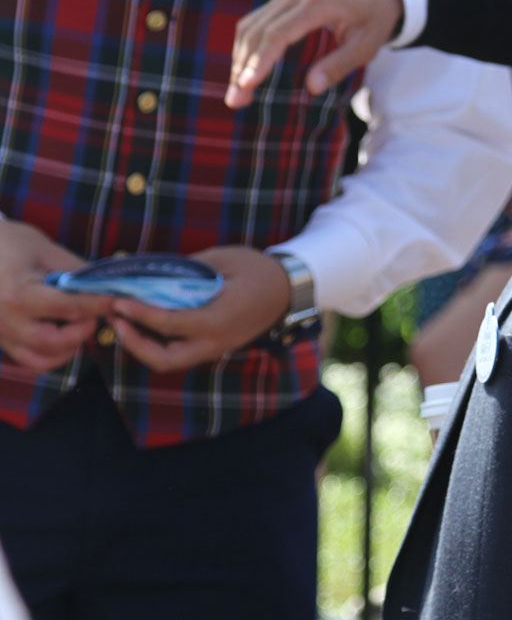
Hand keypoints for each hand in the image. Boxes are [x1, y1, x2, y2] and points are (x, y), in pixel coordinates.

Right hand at [0, 221, 114, 371]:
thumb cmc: (6, 242)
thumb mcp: (43, 249)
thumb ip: (74, 270)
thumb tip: (103, 285)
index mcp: (19, 295)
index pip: (69, 308)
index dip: (99, 305)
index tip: (117, 301)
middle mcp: (7, 322)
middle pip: (55, 343)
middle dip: (83, 331)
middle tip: (95, 313)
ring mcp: (1, 334)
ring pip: (41, 360)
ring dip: (68, 348)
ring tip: (78, 325)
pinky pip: (28, 359)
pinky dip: (50, 354)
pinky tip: (61, 335)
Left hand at [107, 247, 291, 372]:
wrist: (290, 289)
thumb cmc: (257, 269)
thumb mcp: (221, 259)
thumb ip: (185, 269)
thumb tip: (149, 273)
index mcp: (218, 320)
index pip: (169, 324)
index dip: (139, 314)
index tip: (118, 301)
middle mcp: (215, 342)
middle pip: (164, 360)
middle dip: (134, 344)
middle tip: (114, 319)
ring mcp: (215, 348)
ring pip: (169, 361)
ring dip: (142, 346)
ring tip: (123, 321)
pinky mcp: (214, 346)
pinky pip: (179, 353)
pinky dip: (156, 342)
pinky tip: (144, 323)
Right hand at [225, 0, 404, 109]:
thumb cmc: (373, 18)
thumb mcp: (366, 45)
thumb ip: (339, 65)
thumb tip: (311, 88)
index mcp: (318, 4)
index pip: (278, 33)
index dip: (260, 60)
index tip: (247, 84)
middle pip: (258, 31)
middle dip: (243, 67)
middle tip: (235, 101)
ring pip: (251, 26)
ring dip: (240, 59)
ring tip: (237, 92)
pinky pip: (255, 22)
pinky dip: (246, 47)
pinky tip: (244, 70)